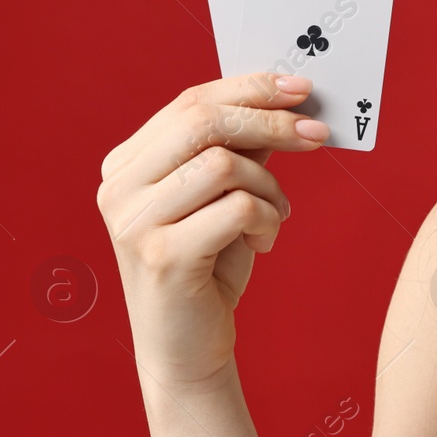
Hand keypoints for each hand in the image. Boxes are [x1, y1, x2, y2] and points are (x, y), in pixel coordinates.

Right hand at [96, 71, 328, 390]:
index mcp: (127, 164)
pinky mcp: (161, 256)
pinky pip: (236, 208)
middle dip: (270, 122)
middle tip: (317, 134)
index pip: (190, 102)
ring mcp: (134, 222)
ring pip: (223, 164)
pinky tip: (264, 242)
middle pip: (203, 122)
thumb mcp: (225, 198)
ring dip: (269, 187)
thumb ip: (243, 150)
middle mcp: (119, 187)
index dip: (250, 88)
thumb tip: (287, 100)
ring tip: (276, 214)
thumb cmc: (208, 267)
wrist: (186, 348)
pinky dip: (267, 219)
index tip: (301, 88)